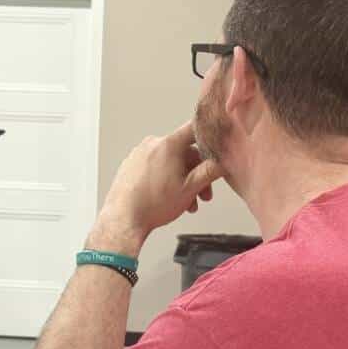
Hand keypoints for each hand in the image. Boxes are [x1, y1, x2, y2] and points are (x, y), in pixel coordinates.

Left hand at [94, 121, 223, 253]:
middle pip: (184, 152)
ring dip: (183, 180)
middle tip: (203, 193)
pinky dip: (167, 178)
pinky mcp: (132, 165)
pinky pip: (156, 166)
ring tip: (187, 202)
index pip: (194, 128)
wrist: (123, 220)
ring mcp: (140, 154)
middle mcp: (152, 144)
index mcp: (168, 145)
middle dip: (197, 173)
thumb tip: (223, 162)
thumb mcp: (190, 189)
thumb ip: (210, 172)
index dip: (209, 133)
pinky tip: (171, 197)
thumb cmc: (153, 205)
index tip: (217, 140)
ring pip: (171, 161)